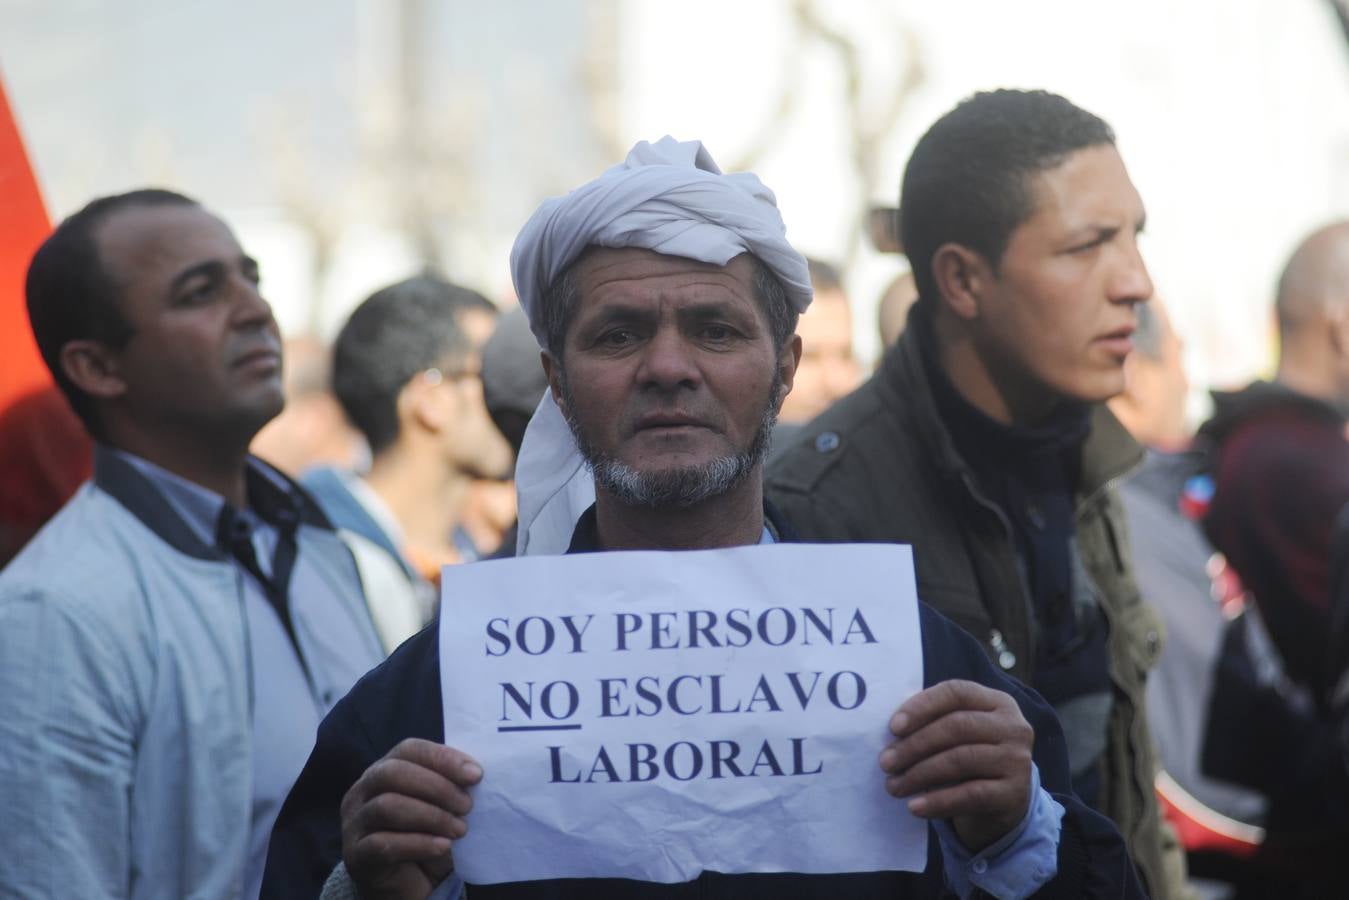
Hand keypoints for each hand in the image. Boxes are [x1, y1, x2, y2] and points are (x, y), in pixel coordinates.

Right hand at [341, 738, 483, 899]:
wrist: (407, 886)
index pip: (408, 750)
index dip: (442, 758)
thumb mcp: (440, 806)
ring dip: (431, 816)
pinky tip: (442, 846)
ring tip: (460, 829)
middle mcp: (361, 793)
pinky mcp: (356, 856)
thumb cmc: (426, 837)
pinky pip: (383, 844)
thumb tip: (474, 773)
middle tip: (467, 806)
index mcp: (381, 771)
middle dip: (437, 786)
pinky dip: (418, 843)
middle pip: (392, 773)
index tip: (474, 775)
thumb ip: (450, 785)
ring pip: (386, 806)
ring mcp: (354, 824)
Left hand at [878, 679, 1032, 852]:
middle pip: (957, 726)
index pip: (957, 692)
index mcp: (997, 702)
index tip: (893, 727)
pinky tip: (915, 807)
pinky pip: (971, 795)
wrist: (1004, 802)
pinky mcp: (1015, 793)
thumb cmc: (970, 757)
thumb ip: (933, 722)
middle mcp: (1013, 727)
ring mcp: (1017, 760)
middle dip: (915, 745)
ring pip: (961, 760)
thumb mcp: (958, 734)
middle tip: (886, 762)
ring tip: (893, 786)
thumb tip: (893, 730)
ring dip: (920, 774)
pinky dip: (938, 801)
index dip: (923, 706)